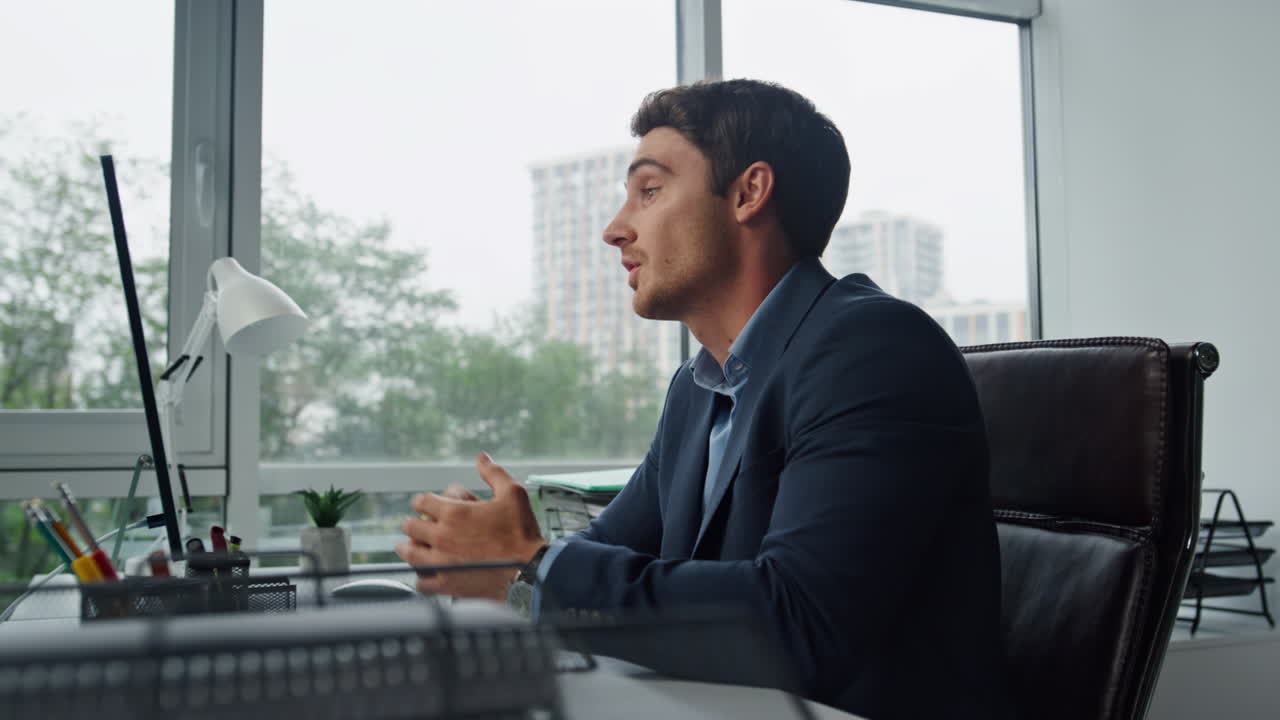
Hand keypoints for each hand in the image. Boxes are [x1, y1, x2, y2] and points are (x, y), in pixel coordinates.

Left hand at [396, 453, 544, 601]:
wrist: (529, 569)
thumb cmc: (522, 533)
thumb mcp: (513, 494)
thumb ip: (494, 473)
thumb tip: (482, 458)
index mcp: (454, 513)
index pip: (421, 501)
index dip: (423, 500)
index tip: (426, 504)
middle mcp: (442, 537)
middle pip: (411, 526)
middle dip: (413, 522)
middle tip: (417, 525)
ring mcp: (442, 562)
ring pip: (410, 553)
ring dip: (408, 547)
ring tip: (410, 546)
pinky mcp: (447, 584)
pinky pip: (422, 582)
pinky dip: (420, 577)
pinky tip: (426, 574)